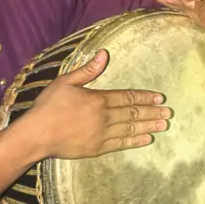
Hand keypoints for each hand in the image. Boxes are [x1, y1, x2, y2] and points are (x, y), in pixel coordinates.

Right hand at [25, 50, 170, 159]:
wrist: (36, 136)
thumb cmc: (48, 106)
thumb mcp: (65, 82)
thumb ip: (87, 70)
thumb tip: (104, 54)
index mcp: (98, 99)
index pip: (128, 97)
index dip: (145, 97)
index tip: (160, 98)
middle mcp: (104, 117)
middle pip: (133, 113)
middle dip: (152, 112)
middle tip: (168, 113)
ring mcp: (101, 135)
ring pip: (130, 129)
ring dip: (148, 126)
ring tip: (163, 125)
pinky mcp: (97, 149)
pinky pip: (121, 144)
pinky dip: (135, 141)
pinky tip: (147, 139)